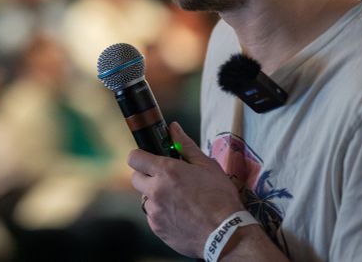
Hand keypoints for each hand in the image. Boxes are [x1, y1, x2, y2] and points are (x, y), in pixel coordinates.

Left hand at [128, 121, 243, 257]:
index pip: (135, 158)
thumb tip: (173, 128)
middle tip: (166, 179)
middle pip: (135, 178)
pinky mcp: (157, 229)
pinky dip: (162, 215)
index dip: (140, 156)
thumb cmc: (220, 198)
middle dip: (147, 176)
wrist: (226, 235)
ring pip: (145, 199)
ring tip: (178, 200)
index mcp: (166, 171)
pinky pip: (153, 217)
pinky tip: (180, 215)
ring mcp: (155, 212)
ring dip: (155, 197)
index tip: (148, 159)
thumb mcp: (207, 166)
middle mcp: (156, 190)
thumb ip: (185, 146)